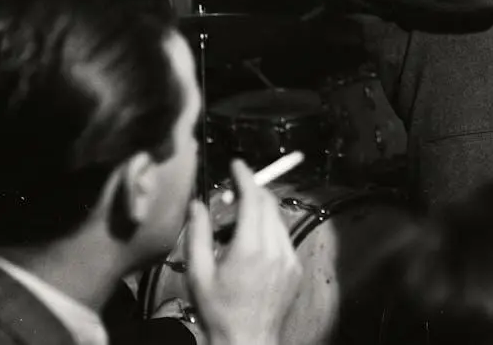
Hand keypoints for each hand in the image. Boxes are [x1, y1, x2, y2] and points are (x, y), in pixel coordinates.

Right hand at [187, 159, 301, 344]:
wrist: (246, 340)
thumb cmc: (218, 310)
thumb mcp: (199, 272)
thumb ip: (198, 233)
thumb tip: (197, 204)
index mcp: (250, 248)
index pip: (254, 199)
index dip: (246, 176)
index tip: (238, 164)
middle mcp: (275, 250)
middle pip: (269, 204)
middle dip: (253, 191)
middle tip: (233, 193)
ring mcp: (289, 259)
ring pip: (278, 220)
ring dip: (261, 212)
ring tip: (238, 226)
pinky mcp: (294, 269)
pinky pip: (284, 238)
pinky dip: (269, 231)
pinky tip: (252, 246)